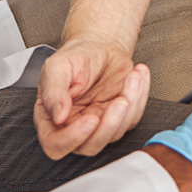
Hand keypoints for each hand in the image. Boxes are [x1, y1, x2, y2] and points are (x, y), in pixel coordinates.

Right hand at [35, 34, 149, 158]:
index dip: (72, 138)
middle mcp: (75, 126)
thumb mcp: (57, 67)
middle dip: (108, 126)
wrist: (100, 45)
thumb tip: (58, 117)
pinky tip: (137, 76)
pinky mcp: (120, 118)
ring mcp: (99, 124)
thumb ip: (53, 92)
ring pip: (115, 134)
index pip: (55, 144)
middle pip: (90, 146)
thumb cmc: (76, 56)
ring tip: (132, 78)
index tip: (90, 119)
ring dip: (129, 106)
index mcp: (52, 117)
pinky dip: (139, 97)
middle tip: (119, 101)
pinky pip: (133, 118)